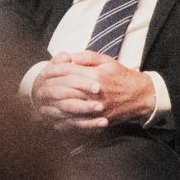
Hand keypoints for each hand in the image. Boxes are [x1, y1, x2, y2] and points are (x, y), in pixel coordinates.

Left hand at [32, 51, 153, 129]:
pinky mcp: (98, 119)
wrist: (141, 95)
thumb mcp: (107, 61)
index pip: (68, 73)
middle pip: (65, 91)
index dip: (54, 72)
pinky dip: (64, 122)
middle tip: (38, 91)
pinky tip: (54, 121)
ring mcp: (96, 108)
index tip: (44, 73)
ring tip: (40, 107)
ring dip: (53, 108)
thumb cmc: (122, 76)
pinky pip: (77, 122)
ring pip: (69, 108)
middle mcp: (95, 93)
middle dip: (50, 90)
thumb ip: (87, 57)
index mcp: (96, 76)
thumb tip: (68, 56)